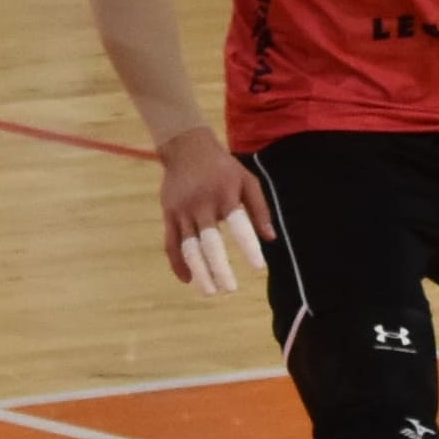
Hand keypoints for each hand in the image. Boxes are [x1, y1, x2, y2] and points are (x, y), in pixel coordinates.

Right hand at [154, 129, 268, 288]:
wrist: (186, 147)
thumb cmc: (223, 167)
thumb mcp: (246, 180)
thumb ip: (259, 208)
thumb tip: (270, 238)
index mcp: (226, 194)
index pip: (239, 224)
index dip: (248, 246)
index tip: (259, 268)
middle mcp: (202, 204)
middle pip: (210, 242)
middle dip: (219, 268)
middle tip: (230, 290)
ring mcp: (182, 210)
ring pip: (189, 247)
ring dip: (199, 271)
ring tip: (210, 291)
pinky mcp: (168, 214)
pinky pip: (171, 243)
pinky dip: (177, 263)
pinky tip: (187, 279)